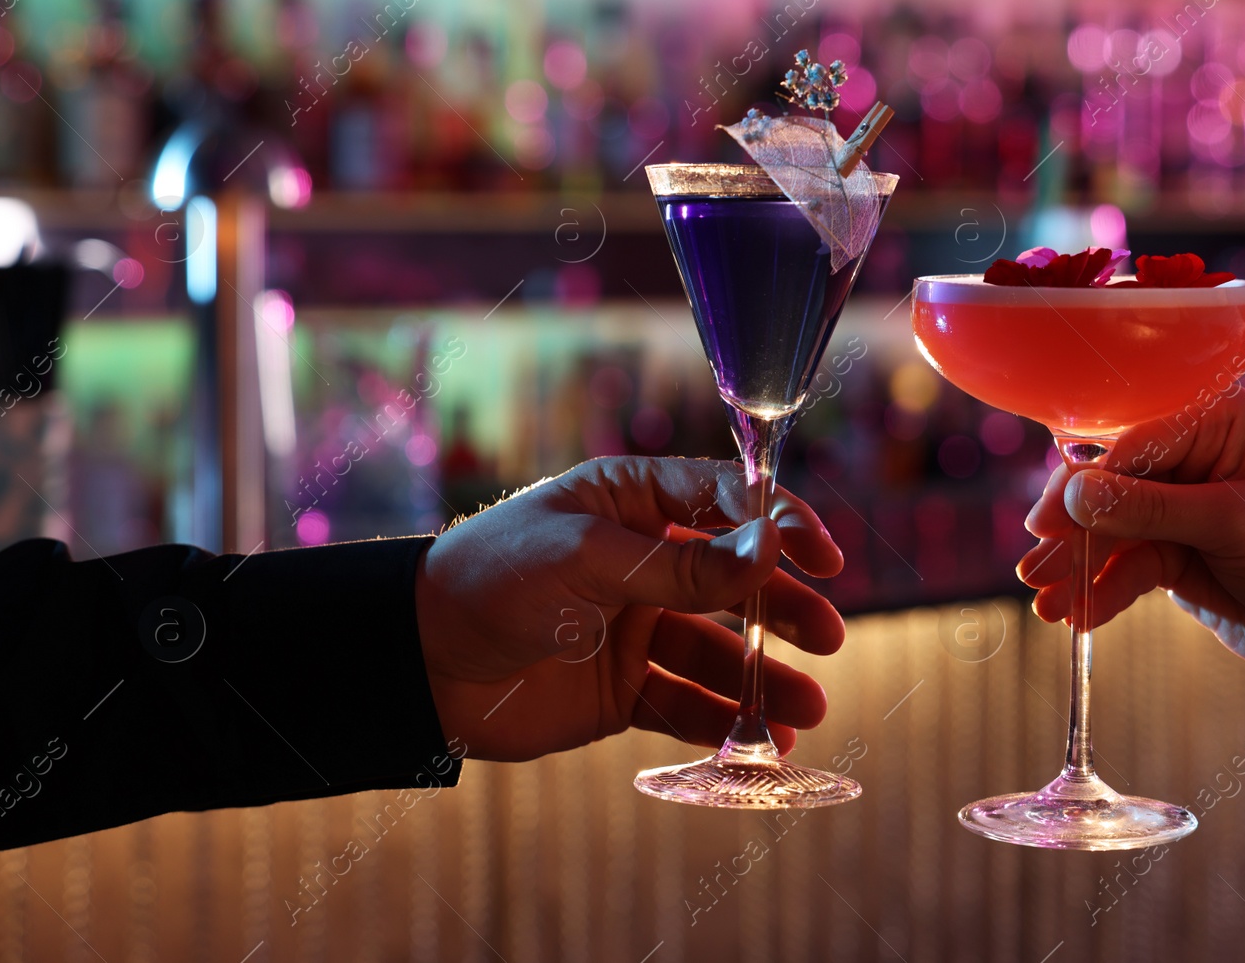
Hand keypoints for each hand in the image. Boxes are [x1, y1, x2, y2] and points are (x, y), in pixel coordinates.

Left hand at [415, 457, 845, 761]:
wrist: (416, 663)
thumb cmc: (491, 580)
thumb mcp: (587, 560)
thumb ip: (680, 566)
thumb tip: (770, 552)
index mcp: (633, 502)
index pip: (727, 501)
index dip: (780, 525)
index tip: (823, 557)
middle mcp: (643, 561)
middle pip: (736, 581)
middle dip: (785, 609)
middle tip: (828, 637)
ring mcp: (635, 627)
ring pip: (720, 651)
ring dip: (766, 678)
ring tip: (808, 710)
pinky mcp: (623, 689)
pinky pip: (687, 704)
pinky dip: (726, 724)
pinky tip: (762, 744)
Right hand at [1017, 389, 1244, 672]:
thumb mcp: (1231, 524)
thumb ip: (1149, 508)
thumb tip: (1072, 493)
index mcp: (1214, 420)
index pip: (1130, 443)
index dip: (1084, 486)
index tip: (1047, 525)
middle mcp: (1190, 456)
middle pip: (1107, 489)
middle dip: (1071, 534)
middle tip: (1034, 571)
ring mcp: (1179, 507)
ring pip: (1109, 534)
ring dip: (1077, 570)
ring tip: (1045, 605)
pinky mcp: (1174, 553)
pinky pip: (1124, 568)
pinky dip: (1100, 593)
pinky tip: (1076, 618)